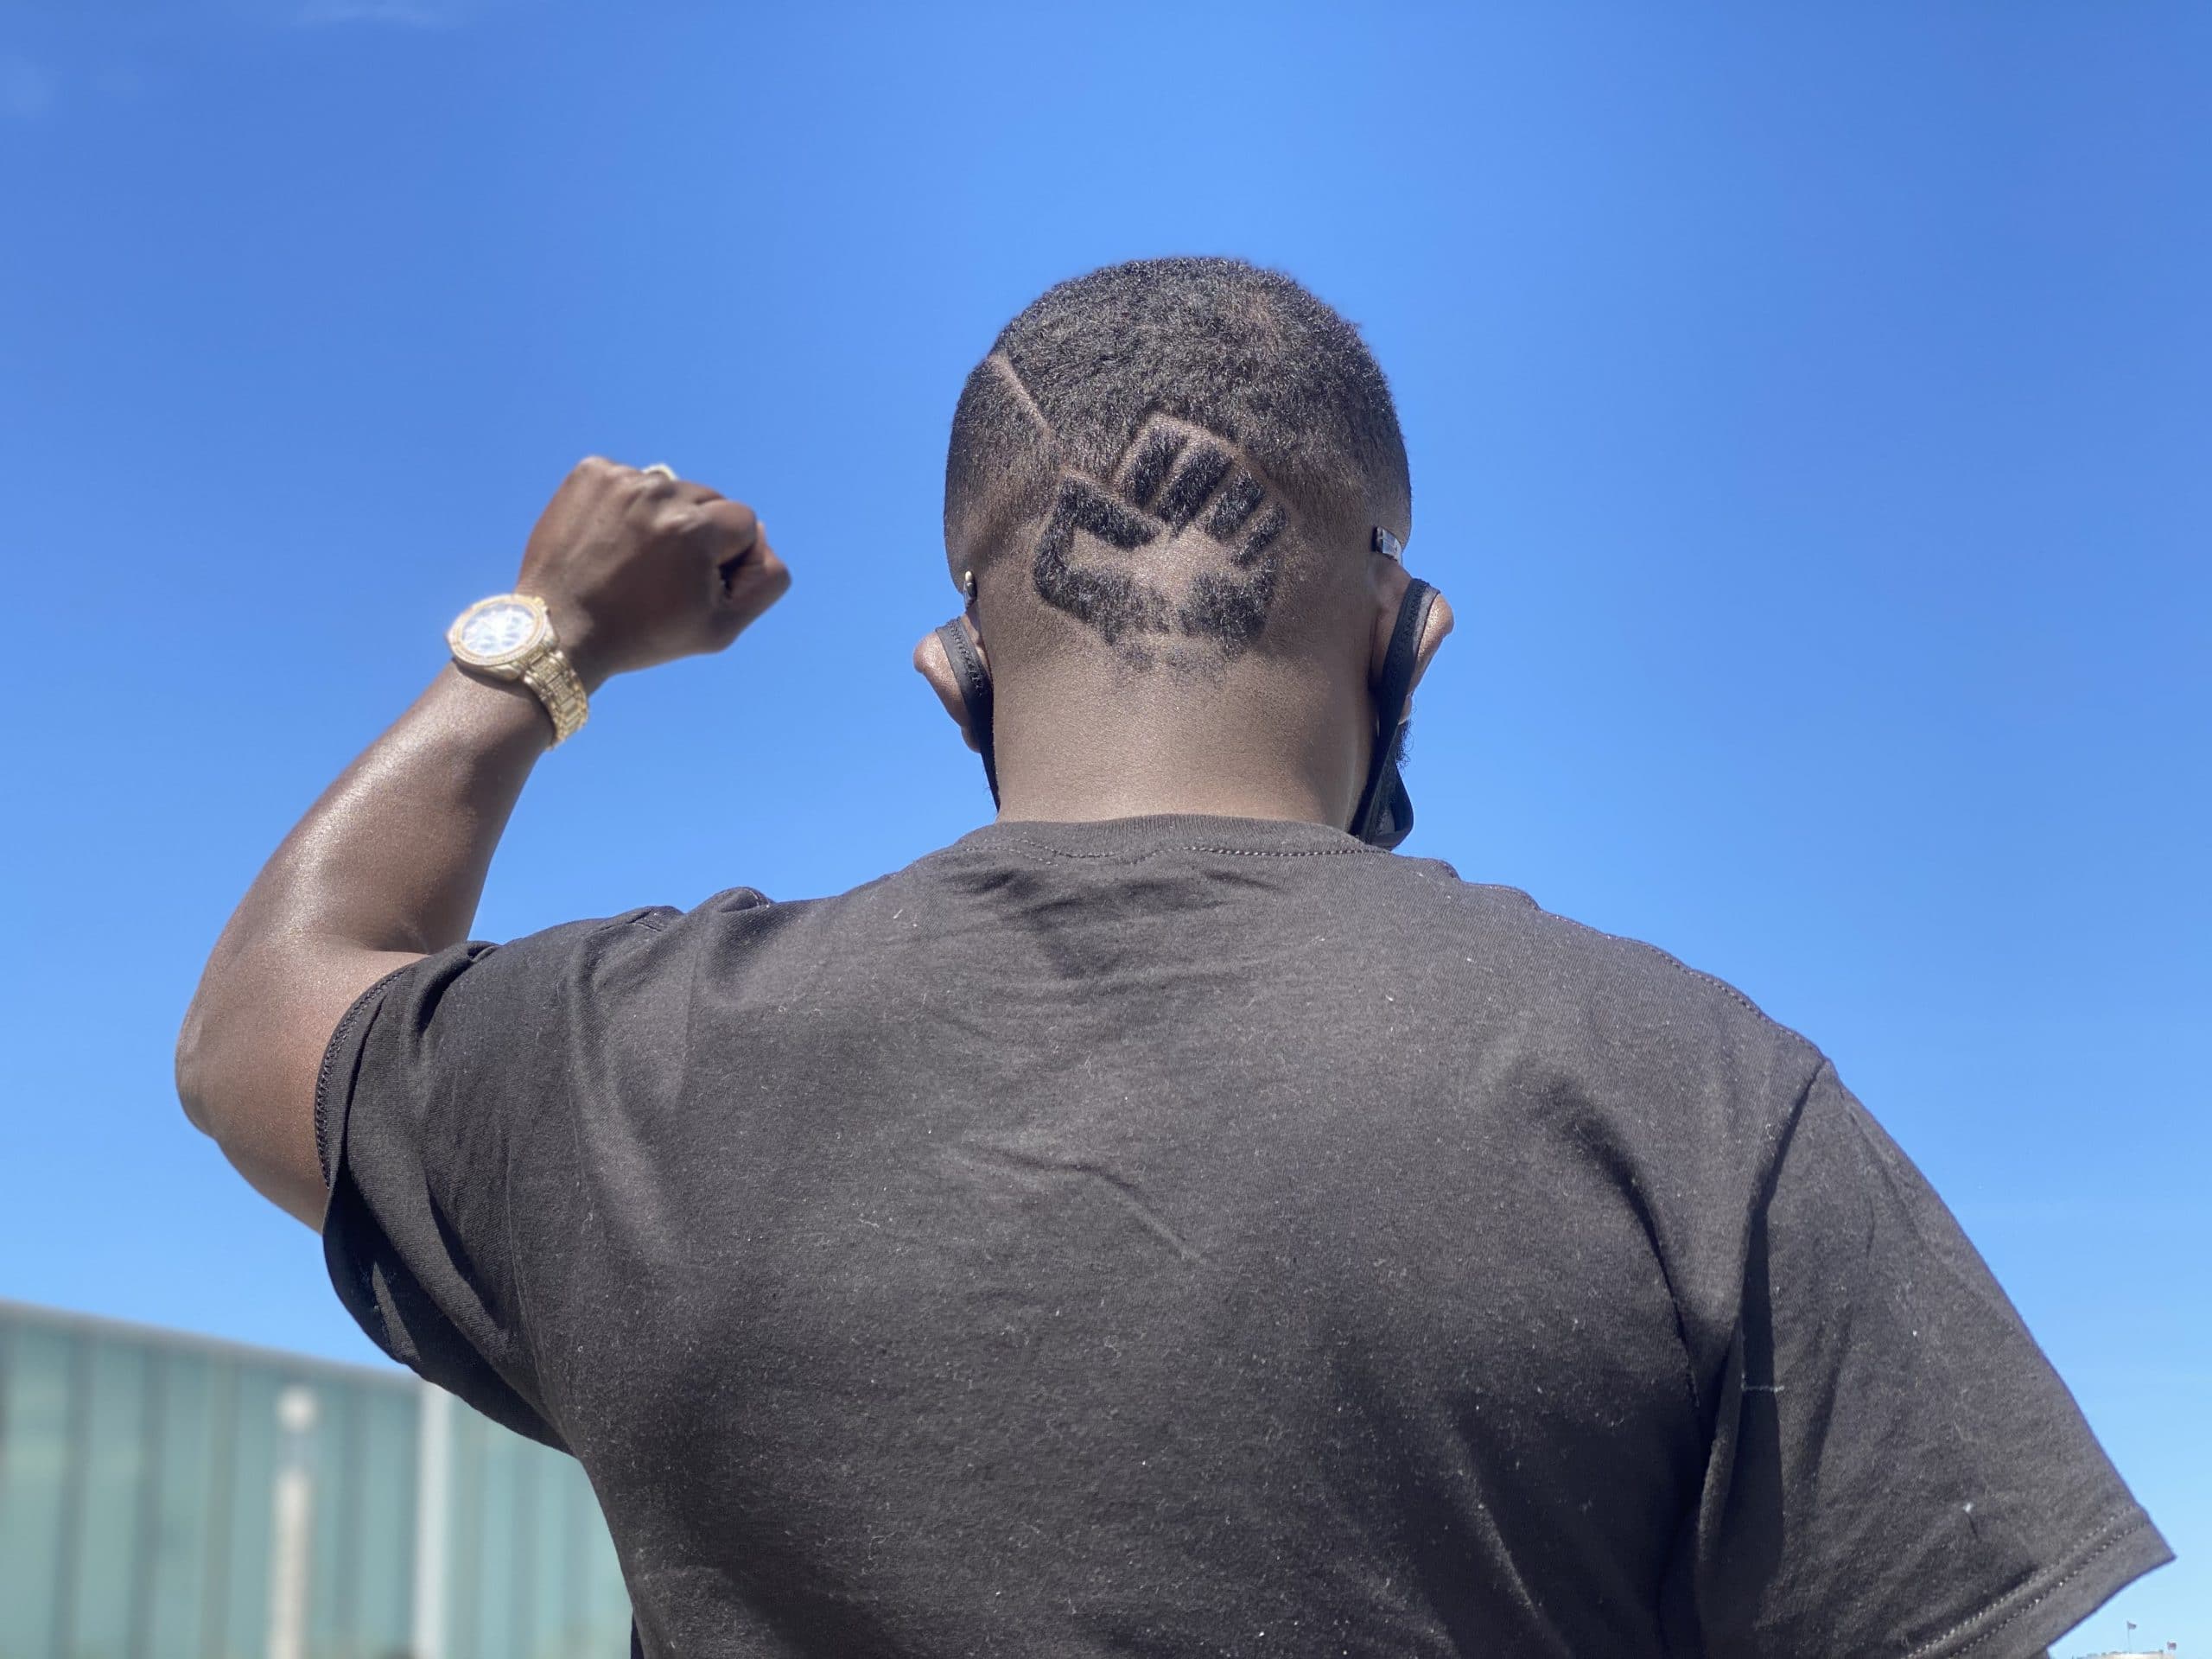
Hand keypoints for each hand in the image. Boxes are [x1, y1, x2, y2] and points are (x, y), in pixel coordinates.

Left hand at [513, 457, 790, 689]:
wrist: (559, 630)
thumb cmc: (643, 635)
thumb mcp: (722, 628)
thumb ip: (766, 579)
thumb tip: (761, 531)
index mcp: (696, 528)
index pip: (743, 521)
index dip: (726, 557)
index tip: (693, 583)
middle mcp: (660, 492)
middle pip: (708, 498)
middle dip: (697, 532)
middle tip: (663, 573)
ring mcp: (620, 478)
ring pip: (669, 489)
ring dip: (661, 518)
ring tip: (632, 558)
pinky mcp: (590, 472)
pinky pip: (631, 480)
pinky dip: (627, 506)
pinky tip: (610, 540)